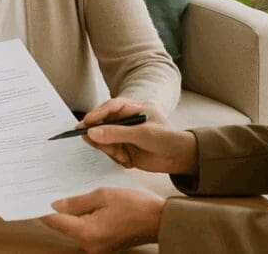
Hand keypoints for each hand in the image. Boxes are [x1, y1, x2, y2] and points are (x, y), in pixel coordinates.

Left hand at [41, 187, 164, 252]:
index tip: (31, 198)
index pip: (55, 222)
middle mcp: (89, 244)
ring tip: (64, 192)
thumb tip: (56, 204)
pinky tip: (82, 202)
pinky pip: (85, 230)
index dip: (41, 209)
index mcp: (87, 232)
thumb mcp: (103, 195)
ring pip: (74, 228)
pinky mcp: (103, 244)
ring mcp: (96, 247)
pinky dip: (81, 217)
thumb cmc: (135, 206)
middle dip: (55, 209)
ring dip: (70, 212)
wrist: (159, 220)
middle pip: (63, 226)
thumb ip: (77, 201)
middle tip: (46, 189)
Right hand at [79, 98, 196, 174]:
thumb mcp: (143, 134)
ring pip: (104, 139)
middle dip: (99, 134)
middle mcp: (127, 119)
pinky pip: (110, 151)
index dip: (96, 114)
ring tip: (121, 156)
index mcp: (134, 108)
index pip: (111, 107)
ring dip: (108, 148)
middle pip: (103, 123)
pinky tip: (126, 160)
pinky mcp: (125, 148)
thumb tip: (91, 133)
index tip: (85, 123)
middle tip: (92, 142)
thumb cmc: (167, 140)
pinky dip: (114, 156)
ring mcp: (125, 134)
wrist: (181, 160)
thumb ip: (117, 133)